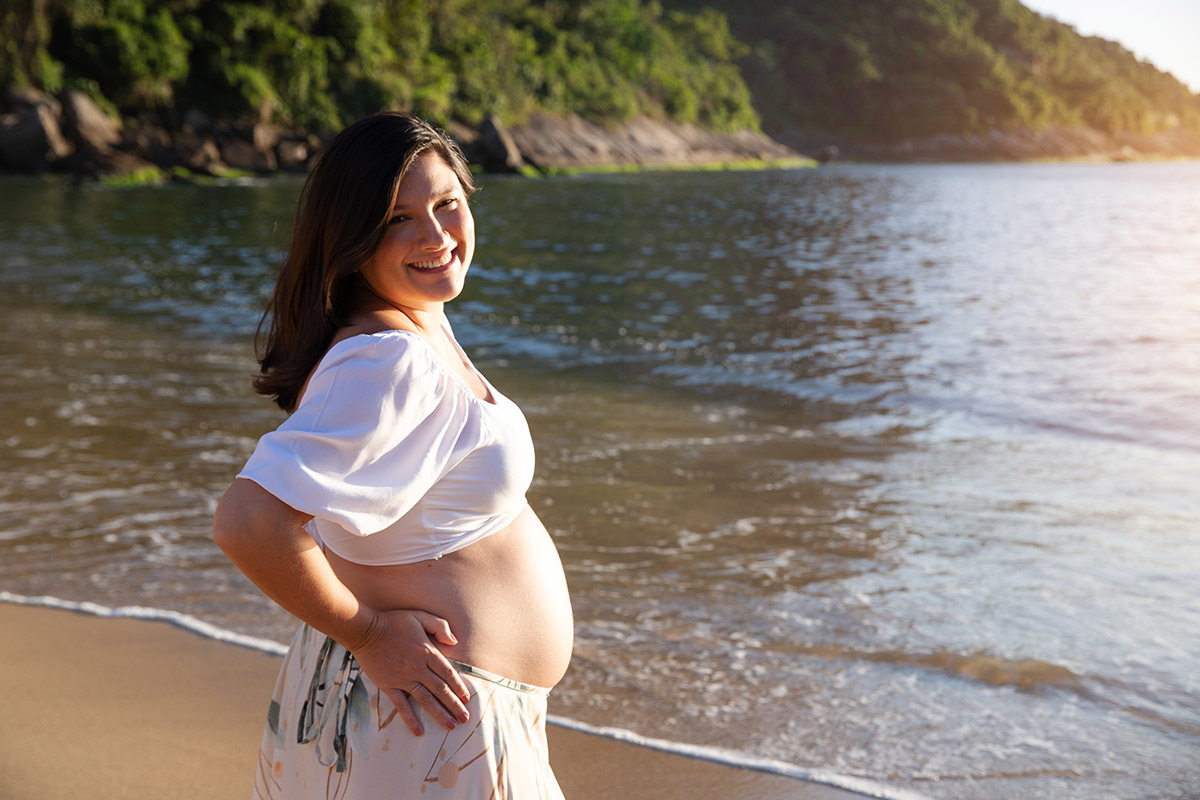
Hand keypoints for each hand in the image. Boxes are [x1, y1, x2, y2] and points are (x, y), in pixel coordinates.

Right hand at [349, 608, 472, 735]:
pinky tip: (419, 731)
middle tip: (465, 718)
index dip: (459, 686)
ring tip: (451, 726)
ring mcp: (403, 678)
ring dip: (439, 714)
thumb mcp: (420, 616)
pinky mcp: (389, 686)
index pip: (448, 673)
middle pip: (441, 690)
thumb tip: (454, 641)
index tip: (466, 698)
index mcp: (427, 651)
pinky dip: (411, 719)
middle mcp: (418, 668)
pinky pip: (402, 706)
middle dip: (454, 705)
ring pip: (426, 700)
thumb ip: (439, 626)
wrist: (366, 631)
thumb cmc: (394, 622)